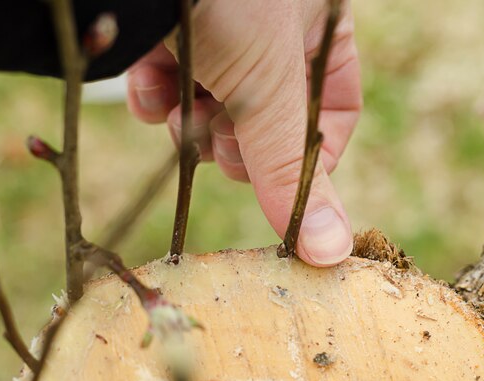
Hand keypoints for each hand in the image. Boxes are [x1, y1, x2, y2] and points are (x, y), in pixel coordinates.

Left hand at [127, 0, 360, 266]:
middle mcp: (275, 32)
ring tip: (182, 109)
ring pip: (216, 104)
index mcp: (321, 33)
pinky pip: (172, 79)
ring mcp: (221, 28)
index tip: (279, 185)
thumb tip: (330, 250)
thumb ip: (292, 169)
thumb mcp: (267, 88)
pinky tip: (151, 86)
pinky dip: (159, 93)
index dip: (307, 157)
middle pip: (268, 117)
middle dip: (239, 140)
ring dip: (195, 121)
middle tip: (221, 145)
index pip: (333, 114)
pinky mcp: (169, 27)